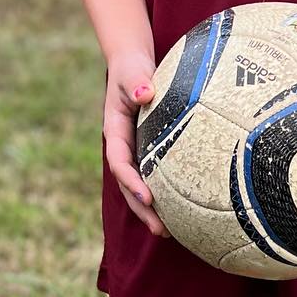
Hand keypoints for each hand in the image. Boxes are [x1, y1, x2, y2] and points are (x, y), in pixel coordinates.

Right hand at [103, 49, 165, 237]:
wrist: (131, 64)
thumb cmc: (132, 68)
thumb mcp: (133, 73)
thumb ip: (137, 83)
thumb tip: (146, 94)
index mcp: (115, 131)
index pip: (120, 161)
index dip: (131, 181)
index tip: (147, 198)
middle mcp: (123, 145)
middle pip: (129, 184)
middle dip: (142, 209)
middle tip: (161, 230)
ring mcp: (134, 150)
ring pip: (139, 185)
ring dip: (150, 209)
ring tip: (170, 232)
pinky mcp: (148, 149)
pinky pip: (153, 174)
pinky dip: (162, 193)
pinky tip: (181, 208)